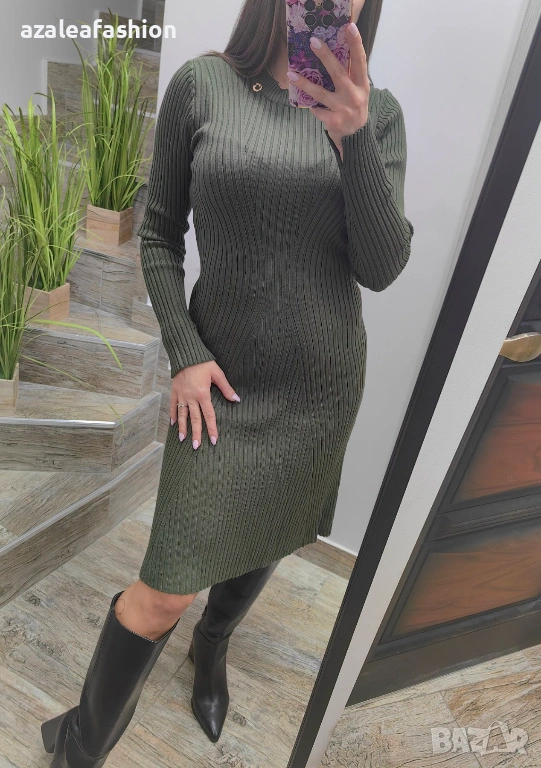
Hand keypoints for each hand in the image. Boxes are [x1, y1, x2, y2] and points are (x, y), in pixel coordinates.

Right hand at [170, 361, 240, 448]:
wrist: (186, 353)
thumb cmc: (203, 362)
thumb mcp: (217, 374)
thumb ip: (226, 388)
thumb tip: (236, 399)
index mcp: (203, 394)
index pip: (209, 415)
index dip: (211, 429)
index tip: (214, 440)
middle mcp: (191, 397)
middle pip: (194, 419)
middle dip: (196, 434)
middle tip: (196, 447)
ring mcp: (181, 395)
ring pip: (182, 415)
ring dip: (182, 428)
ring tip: (182, 439)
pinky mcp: (174, 391)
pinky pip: (173, 405)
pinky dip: (173, 414)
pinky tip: (172, 424)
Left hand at [286, 23, 369, 159]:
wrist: (356, 138)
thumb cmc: (355, 109)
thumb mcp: (359, 92)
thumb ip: (350, 77)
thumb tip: (332, 55)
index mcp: (362, 85)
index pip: (360, 61)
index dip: (356, 44)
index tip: (349, 27)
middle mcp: (354, 96)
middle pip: (338, 73)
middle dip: (325, 56)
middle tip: (313, 42)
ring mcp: (343, 109)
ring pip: (320, 93)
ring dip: (305, 83)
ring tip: (291, 74)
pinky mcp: (333, 121)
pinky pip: (317, 110)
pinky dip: (312, 107)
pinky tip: (309, 105)